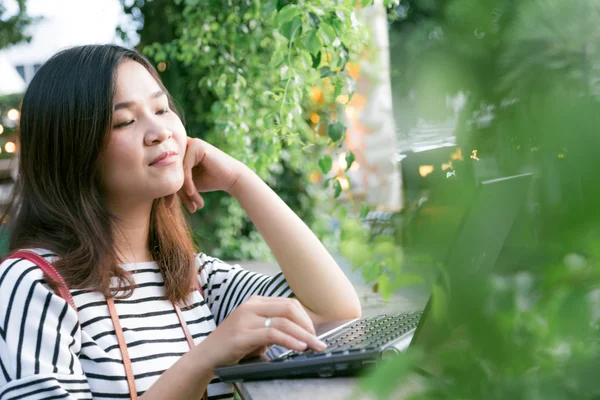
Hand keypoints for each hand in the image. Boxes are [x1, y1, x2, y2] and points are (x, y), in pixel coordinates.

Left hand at [167, 138, 246, 211]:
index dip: (166, 189)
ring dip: (181, 188)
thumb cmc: (210, 181)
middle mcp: (182, 144)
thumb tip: (152, 189)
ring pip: (176, 170)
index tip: (169, 206)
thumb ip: (172, 182)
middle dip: (171, 191)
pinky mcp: (197, 145)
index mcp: (178, 152)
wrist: (232, 179)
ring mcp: (189, 143)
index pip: (165, 171)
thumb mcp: (187, 184)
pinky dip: (188, 182)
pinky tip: (193, 192)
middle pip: (169, 170)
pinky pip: (185, 167)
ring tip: (190, 202)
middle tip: (171, 206)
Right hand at [197, 296, 327, 368]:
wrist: (206, 357)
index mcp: (256, 302)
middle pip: (290, 308)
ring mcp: (245, 318)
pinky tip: (299, 347)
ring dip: (304, 335)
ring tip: (314, 346)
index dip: (306, 318)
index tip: (316, 333)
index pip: (289, 303)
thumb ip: (275, 329)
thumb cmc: (233, 347)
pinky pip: (273, 334)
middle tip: (318, 341)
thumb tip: (303, 335)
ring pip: (284, 321)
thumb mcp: (257, 332)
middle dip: (308, 325)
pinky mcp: (242, 334)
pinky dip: (290, 340)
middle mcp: (251, 306)